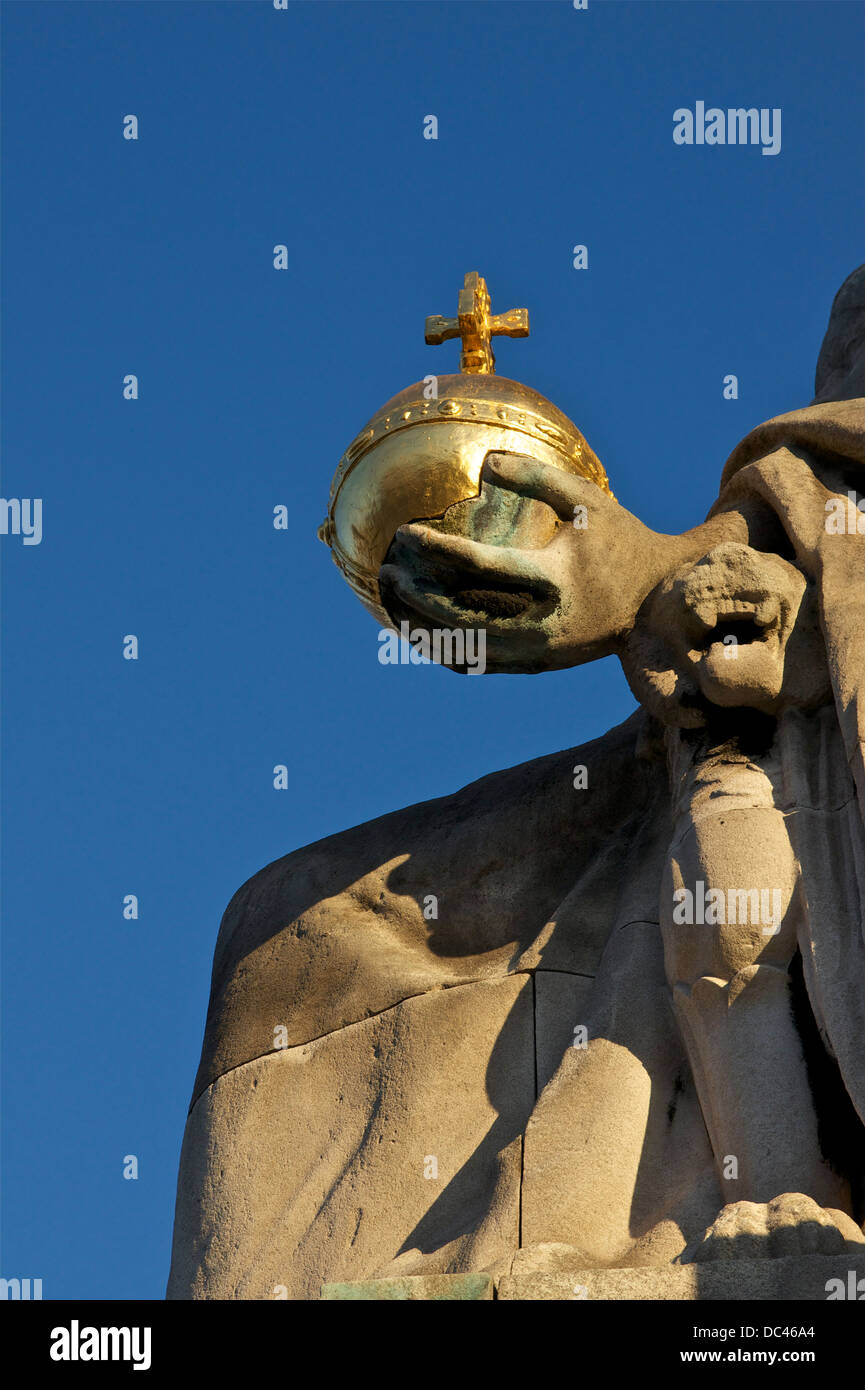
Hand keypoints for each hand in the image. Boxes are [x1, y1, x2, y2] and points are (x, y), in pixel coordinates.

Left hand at [378, 451, 665, 673]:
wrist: (656, 604)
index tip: (405, 534)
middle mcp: (543, 624)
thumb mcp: (588, 501)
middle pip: (462, 615)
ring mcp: (538, 652)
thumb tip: (484, 461)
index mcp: (556, 581)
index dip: (438, 551)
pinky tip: (417, 627)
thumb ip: (537, 478)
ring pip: (464, 647)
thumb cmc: (620, 542)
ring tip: (389, 597)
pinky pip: (477, 663)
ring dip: (421, 626)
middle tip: (386, 568)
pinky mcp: (535, 666)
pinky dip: (443, 648)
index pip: (482, 567)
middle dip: (417, 594)